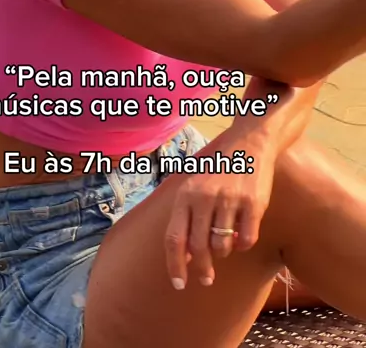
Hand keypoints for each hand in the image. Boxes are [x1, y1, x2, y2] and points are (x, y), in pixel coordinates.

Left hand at [164, 129, 275, 289]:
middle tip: (206, 279)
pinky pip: (246, 240)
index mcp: (186, 193)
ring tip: (226, 240)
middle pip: (198, 247)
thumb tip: (185, 257)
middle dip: (202, 269)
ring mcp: (229, 199)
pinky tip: (243, 233)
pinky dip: (244, 243)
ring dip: (224, 251)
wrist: (250, 143)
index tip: (179, 285)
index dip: (175, 265)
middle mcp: (205, 197)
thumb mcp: (195, 186)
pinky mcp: (253, 203)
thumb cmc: (219, 169)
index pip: (174, 238)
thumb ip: (187, 217)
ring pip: (222, 246)